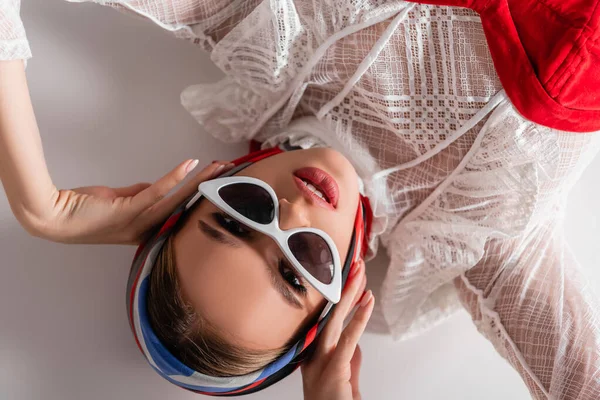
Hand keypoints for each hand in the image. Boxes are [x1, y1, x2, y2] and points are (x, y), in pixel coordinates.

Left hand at [23, 160, 231, 243]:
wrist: (53, 217)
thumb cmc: (83, 210)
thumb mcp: (119, 200)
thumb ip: (139, 194)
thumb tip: (157, 186)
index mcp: (147, 229)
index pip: (179, 211)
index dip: (199, 197)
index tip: (217, 185)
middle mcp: (147, 229)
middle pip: (185, 205)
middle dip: (208, 188)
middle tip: (227, 174)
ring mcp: (139, 221)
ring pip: (177, 199)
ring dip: (199, 181)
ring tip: (217, 168)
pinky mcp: (128, 210)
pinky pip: (157, 193)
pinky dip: (174, 178)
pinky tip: (188, 166)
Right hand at [301, 260, 373, 399]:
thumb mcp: (343, 381)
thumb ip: (348, 360)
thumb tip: (354, 342)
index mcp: (313, 355)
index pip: (327, 318)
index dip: (340, 296)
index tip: (350, 278)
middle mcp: (313, 355)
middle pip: (329, 313)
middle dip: (343, 287)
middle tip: (355, 265)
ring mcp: (320, 361)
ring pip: (335, 320)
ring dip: (350, 294)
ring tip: (361, 274)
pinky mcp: (333, 369)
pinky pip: (347, 339)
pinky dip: (358, 318)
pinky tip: (367, 301)